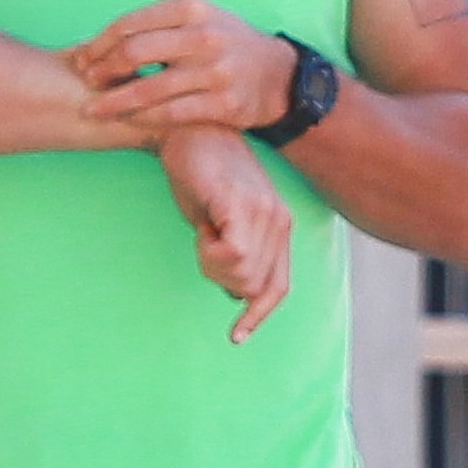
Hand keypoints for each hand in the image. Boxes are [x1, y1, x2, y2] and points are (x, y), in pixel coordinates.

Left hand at [69, 0, 294, 142]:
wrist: (279, 76)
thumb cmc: (227, 45)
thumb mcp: (200, 18)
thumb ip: (160, 25)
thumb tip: (105, 41)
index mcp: (192, 8)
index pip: (131, 24)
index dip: (100, 44)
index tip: (82, 59)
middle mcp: (204, 36)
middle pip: (134, 53)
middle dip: (102, 70)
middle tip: (86, 82)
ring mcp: (215, 71)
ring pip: (150, 89)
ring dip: (115, 102)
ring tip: (93, 109)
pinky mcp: (224, 104)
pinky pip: (172, 114)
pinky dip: (145, 119)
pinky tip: (129, 122)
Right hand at [157, 124, 292, 340]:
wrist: (188, 129)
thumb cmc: (198, 175)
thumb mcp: (219, 223)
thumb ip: (233, 255)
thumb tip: (236, 295)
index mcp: (279, 228)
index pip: (278, 287)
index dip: (257, 315)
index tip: (235, 337)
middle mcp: (280, 222)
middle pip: (252, 288)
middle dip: (220, 279)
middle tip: (203, 243)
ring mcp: (265, 213)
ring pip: (242, 275)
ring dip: (212, 264)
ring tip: (204, 229)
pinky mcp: (244, 205)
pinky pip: (233, 254)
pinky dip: (210, 251)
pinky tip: (203, 227)